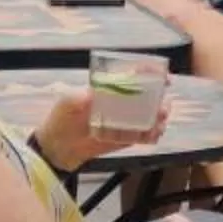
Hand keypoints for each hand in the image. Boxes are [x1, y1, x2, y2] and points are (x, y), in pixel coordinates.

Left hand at [35, 87, 169, 171]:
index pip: (134, 76)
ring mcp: (126, 121)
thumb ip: (81, 97)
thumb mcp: (68, 102)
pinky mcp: (126, 138)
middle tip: (162, 106)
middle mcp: (122, 102)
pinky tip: (153, 135)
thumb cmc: (62, 118)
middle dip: (160, 99)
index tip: (164, 77)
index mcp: (110, 88)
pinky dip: (152, 135)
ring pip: (151, 116)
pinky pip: (145, 135)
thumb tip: (93, 94)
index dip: (151, 74)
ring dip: (160, 118)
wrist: (58, 147)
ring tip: (158, 123)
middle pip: (149, 97)